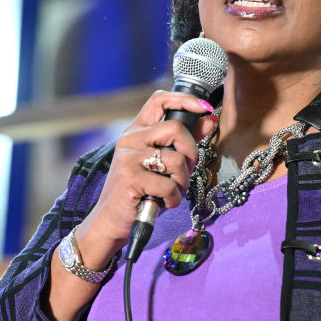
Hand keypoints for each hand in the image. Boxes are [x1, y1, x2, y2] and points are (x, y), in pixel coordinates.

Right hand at [73, 91, 217, 268]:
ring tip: (171, 192)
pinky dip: (174, 199)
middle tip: (183, 173)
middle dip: (191, 153)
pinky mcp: (130, 177)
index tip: (205, 108)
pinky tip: (164, 203)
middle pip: (176, 128)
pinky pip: (168, 184)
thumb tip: (210, 120)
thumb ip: (182, 143)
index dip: (185, 100)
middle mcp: (130, 139)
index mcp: (137, 131)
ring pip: (176, 159)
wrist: (111, 221)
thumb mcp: (162, 165)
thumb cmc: (141, 193)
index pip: (159, 100)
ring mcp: (128, 157)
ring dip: (183, 182)